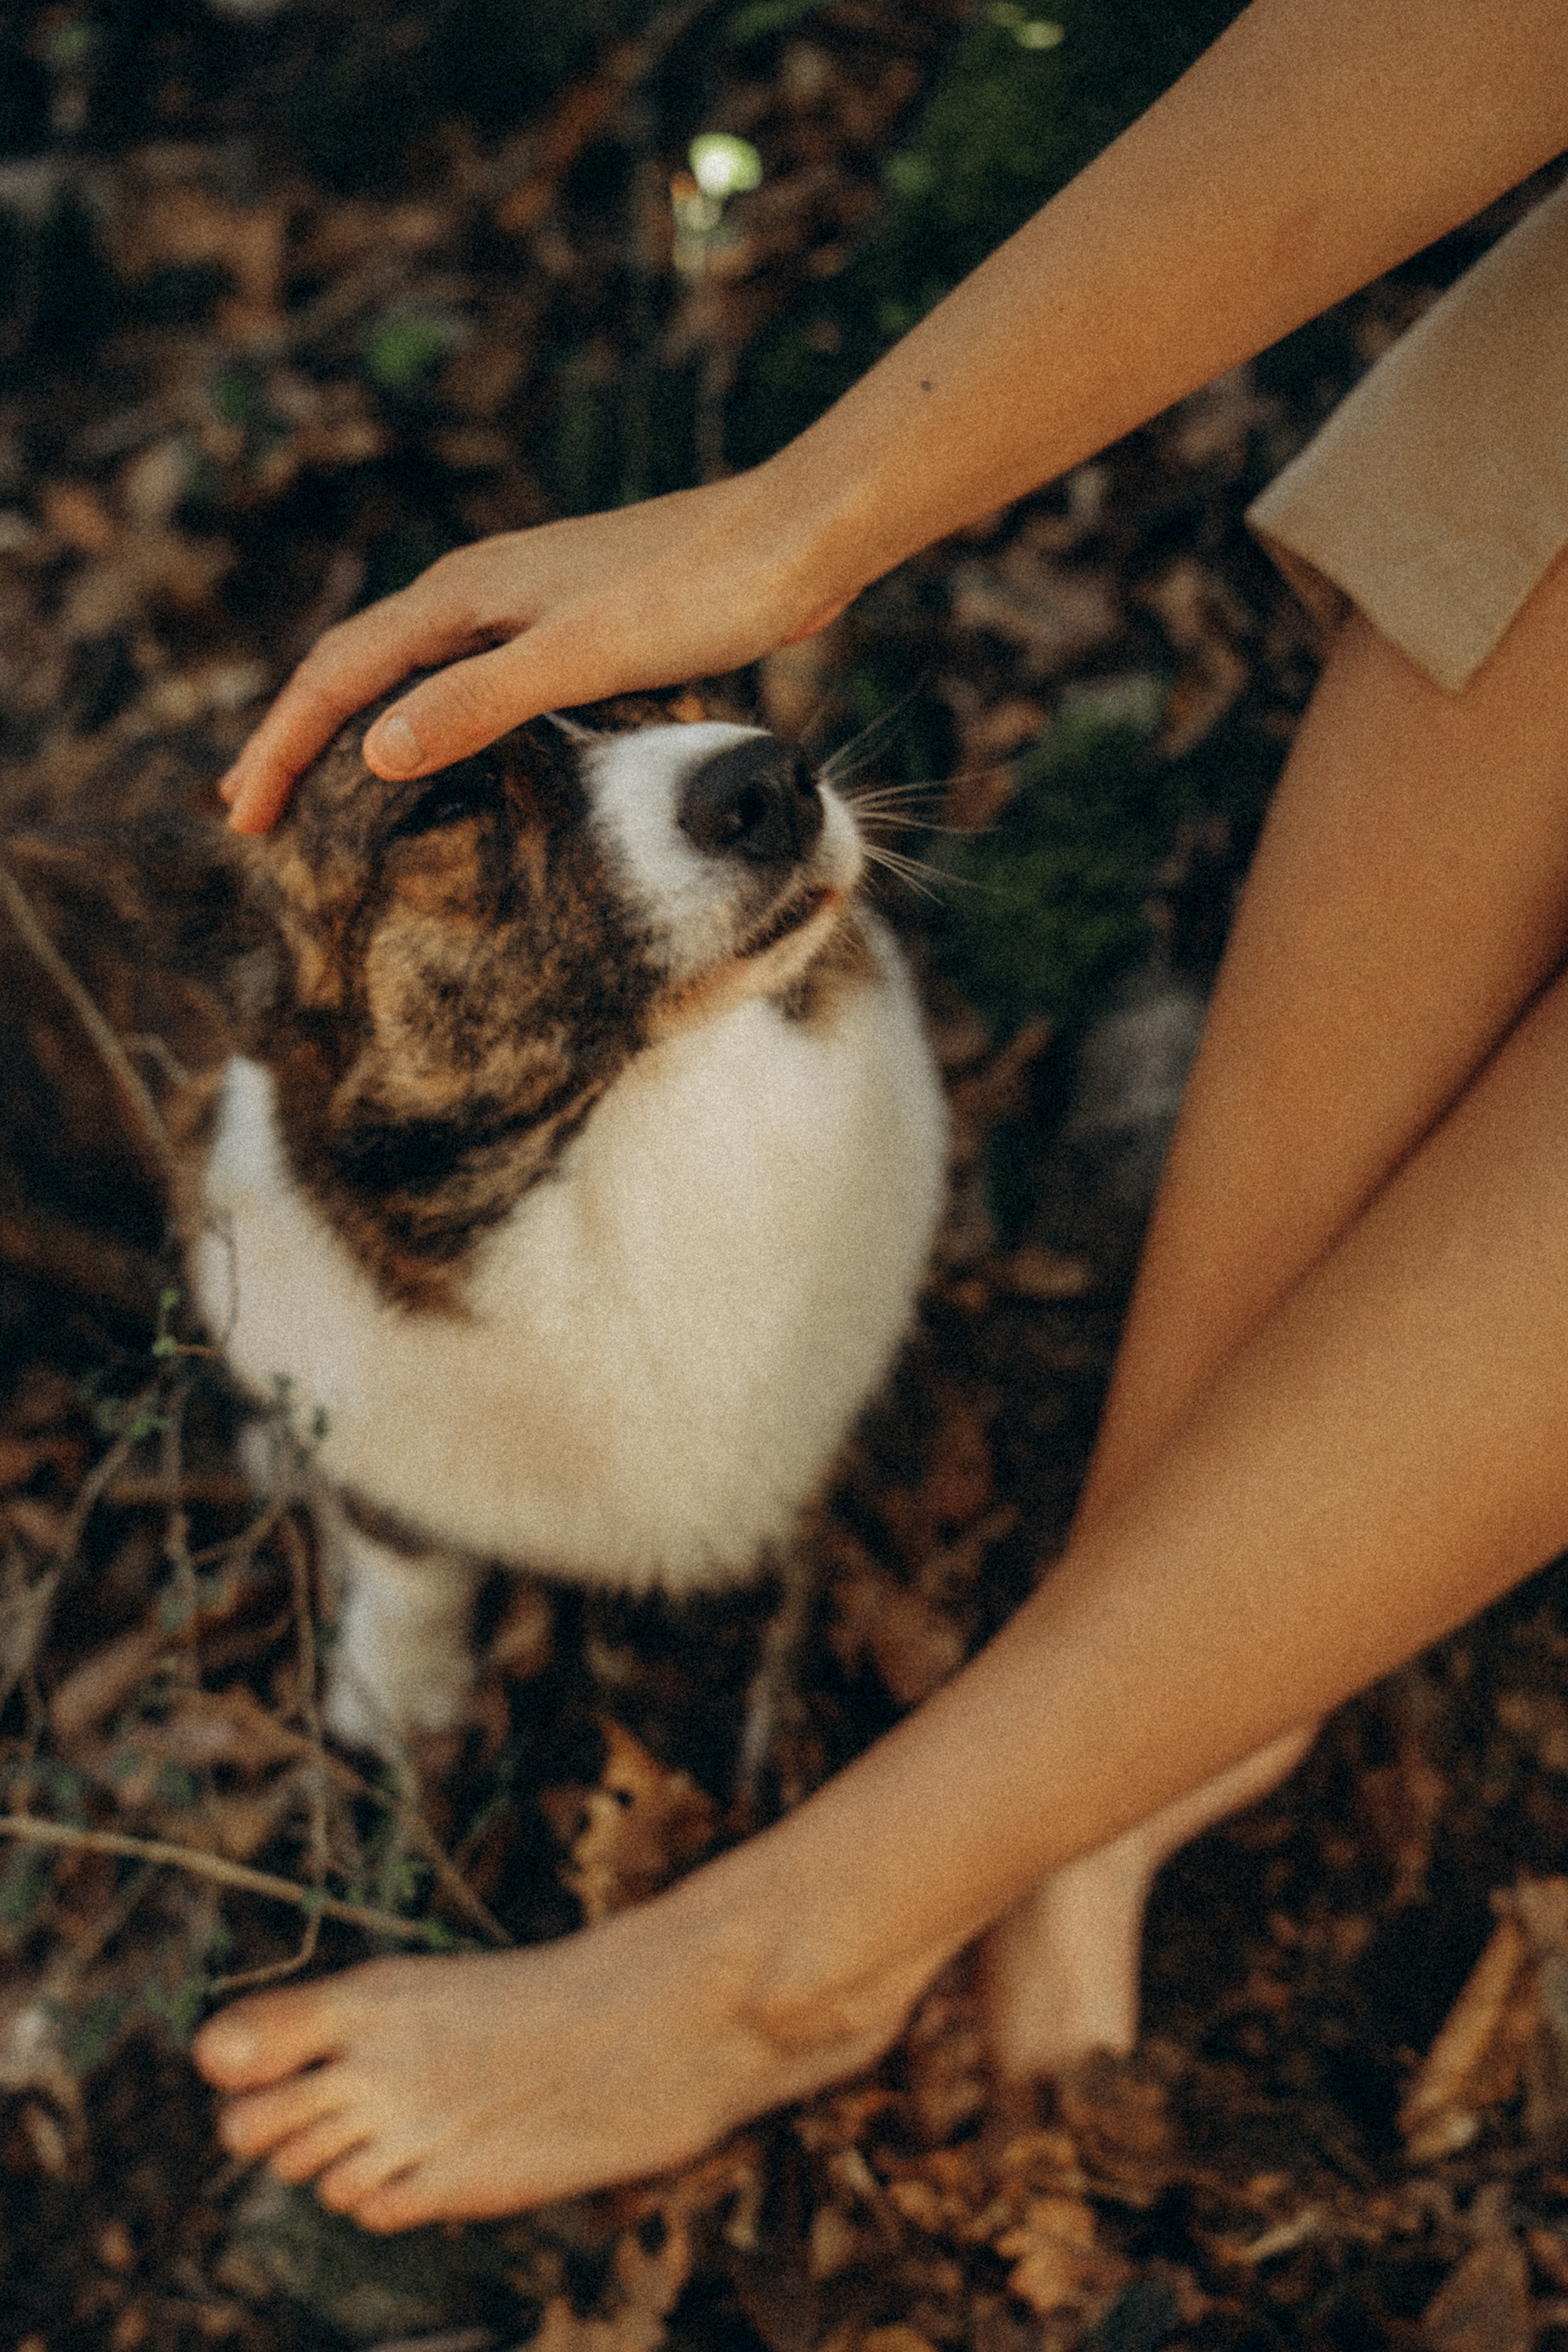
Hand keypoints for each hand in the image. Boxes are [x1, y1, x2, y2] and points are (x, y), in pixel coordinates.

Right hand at [221, 467, 850, 832]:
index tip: (244, 819)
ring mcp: (525, 600)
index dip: (282, 748)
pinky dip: (428, 714)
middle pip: (358, 666)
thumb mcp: (580, 658)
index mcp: (463, 595)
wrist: (798, 537)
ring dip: (357, 726)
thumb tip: (372, 753)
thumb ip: (477, 704)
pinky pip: (467, 672)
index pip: (338, 675)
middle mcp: (480, 589)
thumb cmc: (698, 591)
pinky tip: (444, 745)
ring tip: (320, 785)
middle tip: (251, 814)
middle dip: (298, 739)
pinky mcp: (574, 618)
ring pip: (410, 667)